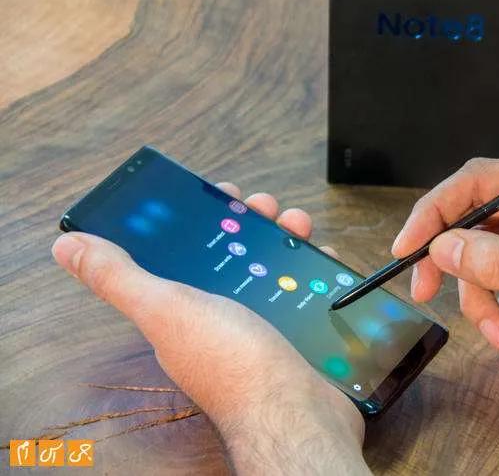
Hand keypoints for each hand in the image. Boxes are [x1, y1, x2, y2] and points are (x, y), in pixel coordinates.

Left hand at [51, 183, 369, 475]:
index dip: (200, 219)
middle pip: (232, 256)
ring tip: (298, 225)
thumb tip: (67, 246)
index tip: (220, 194)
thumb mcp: (166, 310)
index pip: (184, 253)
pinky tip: (323, 256)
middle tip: (266, 207)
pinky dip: (312, 270)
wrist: (295, 413)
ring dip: (284, 240)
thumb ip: (119, 278)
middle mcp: (220, 318)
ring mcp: (261, 326)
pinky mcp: (296, 333)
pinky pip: (303, 290)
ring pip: (271, 269)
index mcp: (182, 311)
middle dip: (249, 224)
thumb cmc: (230, 364)